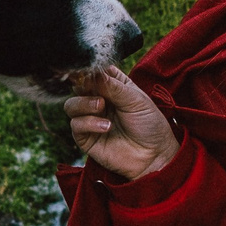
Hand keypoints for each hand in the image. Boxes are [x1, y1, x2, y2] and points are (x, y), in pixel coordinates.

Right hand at [64, 66, 179, 180]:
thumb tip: (91, 72)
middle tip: (95, 89)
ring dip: (84, 103)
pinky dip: (88, 123)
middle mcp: (98, 101)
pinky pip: (75, 125)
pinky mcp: (86, 138)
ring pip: (70, 105)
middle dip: (83, 85)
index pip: (93, 72)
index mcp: (112, 87)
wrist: (154, 156)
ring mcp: (91, 119)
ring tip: (101, 106)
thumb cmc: (149, 125)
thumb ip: (112, 86)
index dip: (90, 70)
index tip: (92, 71)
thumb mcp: (135, 99)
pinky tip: (106, 126)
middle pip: (77, 87)